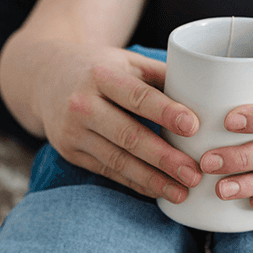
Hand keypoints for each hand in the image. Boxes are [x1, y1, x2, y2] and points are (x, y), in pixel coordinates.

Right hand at [15, 40, 204, 203]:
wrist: (45, 78)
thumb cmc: (98, 68)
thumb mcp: (125, 61)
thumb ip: (161, 75)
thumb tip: (207, 93)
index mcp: (101, 75)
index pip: (138, 96)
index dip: (166, 112)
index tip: (194, 127)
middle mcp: (83, 104)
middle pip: (128, 135)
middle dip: (164, 158)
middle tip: (194, 173)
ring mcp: (73, 132)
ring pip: (118, 160)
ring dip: (152, 179)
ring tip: (182, 191)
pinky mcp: (70, 153)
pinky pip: (108, 172)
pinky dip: (135, 183)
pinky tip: (157, 191)